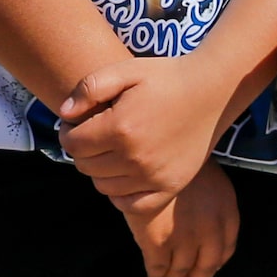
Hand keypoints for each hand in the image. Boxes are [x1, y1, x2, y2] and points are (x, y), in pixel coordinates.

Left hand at [56, 55, 234, 215]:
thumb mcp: (126, 70)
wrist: (211, 91)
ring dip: (99, 171)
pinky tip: (124, 175)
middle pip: (85, 167)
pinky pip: (132, 205)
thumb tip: (64, 113)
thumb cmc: (166, 77)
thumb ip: (89, 87)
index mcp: (120, 127)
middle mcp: (135, 157)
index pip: (72, 144)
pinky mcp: (170, 187)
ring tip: (109, 151)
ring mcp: (153, 176)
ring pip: (104, 187)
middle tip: (92, 135)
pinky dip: (121, 195)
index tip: (75, 123)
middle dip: (82, 150)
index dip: (67, 132)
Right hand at [119, 161, 240, 276]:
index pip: (226, 249)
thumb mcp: (210, 179)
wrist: (154, 148)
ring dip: (174, 274)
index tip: (207, 265)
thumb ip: (214, 208)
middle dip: (196, 275)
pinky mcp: (156, 241)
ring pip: (180, 269)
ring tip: (169, 274)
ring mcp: (183, 237)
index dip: (215, 262)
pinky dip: (156, 273)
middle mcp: (210, 230)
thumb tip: (209, 235)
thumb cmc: (180, 158)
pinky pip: (157, 268)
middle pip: (206, 266)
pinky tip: (154, 274)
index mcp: (226, 213)